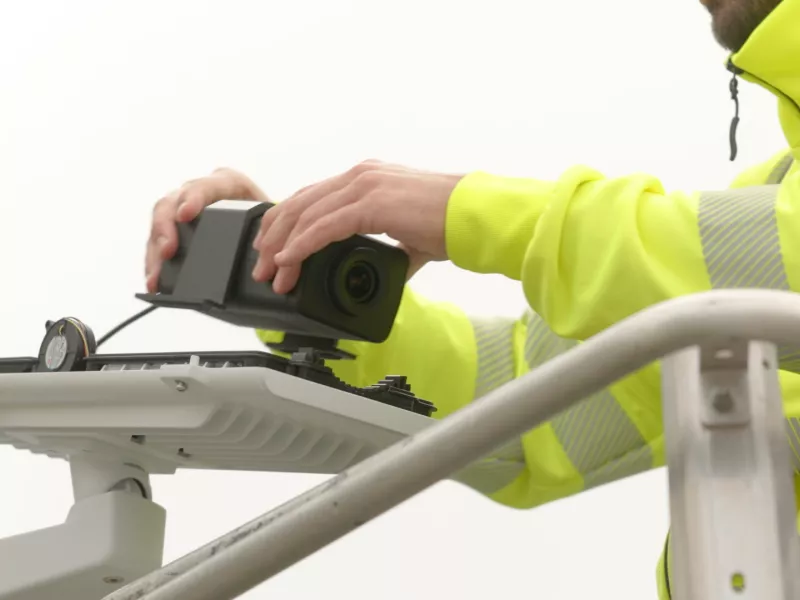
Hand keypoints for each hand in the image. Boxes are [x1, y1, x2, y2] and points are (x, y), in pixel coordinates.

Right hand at [145, 167, 268, 291]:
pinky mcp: (176, 229)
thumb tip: (262, 254)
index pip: (205, 186)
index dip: (193, 199)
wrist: (267, 227)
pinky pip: (158, 242)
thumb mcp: (270, 219)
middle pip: (171, 204)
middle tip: (167, 250)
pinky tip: (154, 280)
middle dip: (166, 228)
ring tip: (155, 276)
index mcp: (226, 184)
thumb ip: (264, 228)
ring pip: (160, 225)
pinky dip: (155, 262)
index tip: (185, 215)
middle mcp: (198, 193)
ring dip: (155, 252)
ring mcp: (182, 209)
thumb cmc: (270, 221)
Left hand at [252, 160, 461, 293]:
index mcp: (367, 178)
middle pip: (300, 202)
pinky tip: (288, 260)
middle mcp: (361, 176)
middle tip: (261, 263)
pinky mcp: (370, 204)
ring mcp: (364, 186)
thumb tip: (382, 272)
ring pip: (306, 214)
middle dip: (274, 235)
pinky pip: (323, 226)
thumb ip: (387, 247)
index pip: (314, 197)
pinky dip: (301, 246)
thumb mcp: (407, 232)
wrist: (474, 216)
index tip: (274, 247)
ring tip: (270, 271)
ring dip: (282, 246)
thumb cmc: (450, 221)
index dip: (287, 223)